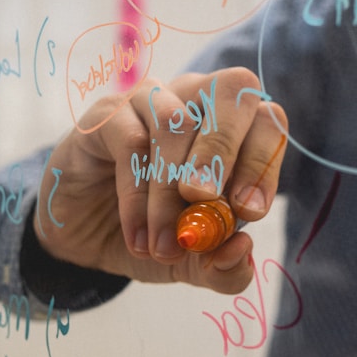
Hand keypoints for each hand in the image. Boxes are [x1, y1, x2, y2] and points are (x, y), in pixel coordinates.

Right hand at [35, 67, 287, 293]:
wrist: (87, 234)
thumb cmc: (154, 232)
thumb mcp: (195, 260)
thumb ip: (224, 265)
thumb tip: (242, 249)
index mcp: (232, 128)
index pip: (268, 121)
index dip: (264, 162)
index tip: (247, 213)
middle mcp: (197, 101)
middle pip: (231, 90)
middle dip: (223, 153)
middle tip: (204, 203)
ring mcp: (152, 100)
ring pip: (176, 123)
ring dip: (171, 191)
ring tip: (165, 245)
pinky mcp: (109, 114)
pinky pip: (131, 141)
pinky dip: (138, 195)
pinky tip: (137, 236)